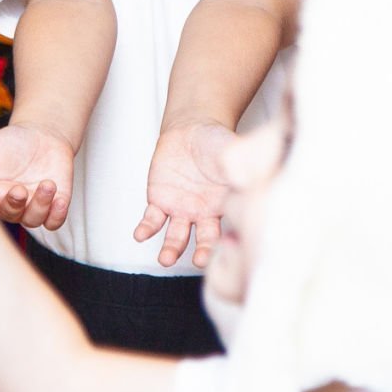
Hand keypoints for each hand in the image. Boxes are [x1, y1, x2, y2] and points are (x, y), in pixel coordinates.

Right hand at [0, 123, 75, 229]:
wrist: (42, 136)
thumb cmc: (10, 141)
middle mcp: (9, 204)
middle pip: (10, 216)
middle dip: (14, 205)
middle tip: (19, 189)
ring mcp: (32, 207)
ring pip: (33, 220)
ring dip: (40, 205)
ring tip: (47, 184)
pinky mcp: (54, 205)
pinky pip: (54, 221)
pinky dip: (57, 214)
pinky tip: (59, 200)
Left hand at [134, 120, 232, 267]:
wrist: (191, 130)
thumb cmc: (216, 142)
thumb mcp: (233, 151)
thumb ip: (242, 164)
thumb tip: (251, 174)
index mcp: (226, 206)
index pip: (229, 228)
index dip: (229, 241)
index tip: (228, 249)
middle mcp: (204, 214)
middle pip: (204, 240)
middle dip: (202, 253)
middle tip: (200, 261)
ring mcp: (182, 209)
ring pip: (176, 236)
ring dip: (171, 249)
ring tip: (165, 259)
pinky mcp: (160, 201)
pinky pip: (152, 219)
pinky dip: (146, 228)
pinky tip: (140, 235)